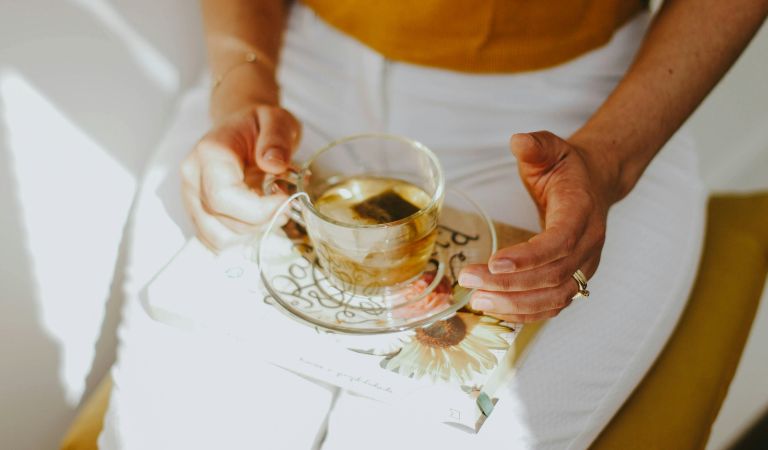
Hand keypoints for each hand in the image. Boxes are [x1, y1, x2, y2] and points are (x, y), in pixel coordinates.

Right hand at [181, 104, 300, 250]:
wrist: (242, 126)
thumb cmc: (259, 125)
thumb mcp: (277, 120)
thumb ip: (277, 139)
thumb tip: (274, 164)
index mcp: (209, 153)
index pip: (223, 196)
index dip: (258, 209)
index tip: (286, 201)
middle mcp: (193, 177)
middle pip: (223, 221)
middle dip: (262, 221)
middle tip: (285, 204)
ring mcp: (192, 198)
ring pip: (219, 237)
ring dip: (253, 231)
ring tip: (270, 209)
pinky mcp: (198, 213)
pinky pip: (216, 241)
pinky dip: (241, 237)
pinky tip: (256, 217)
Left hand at [458, 131, 618, 322]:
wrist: (595, 184)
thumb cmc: (568, 168)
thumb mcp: (551, 148)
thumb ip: (536, 145)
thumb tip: (518, 140)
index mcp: (582, 211)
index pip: (559, 241)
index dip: (528, 257)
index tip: (493, 262)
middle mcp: (589, 244)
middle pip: (552, 275)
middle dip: (509, 283)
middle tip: (470, 281)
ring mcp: (585, 266)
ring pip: (555, 297)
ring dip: (515, 304)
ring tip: (477, 300)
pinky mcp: (575, 279)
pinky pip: (553, 305)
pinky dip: (526, 313)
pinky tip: (495, 308)